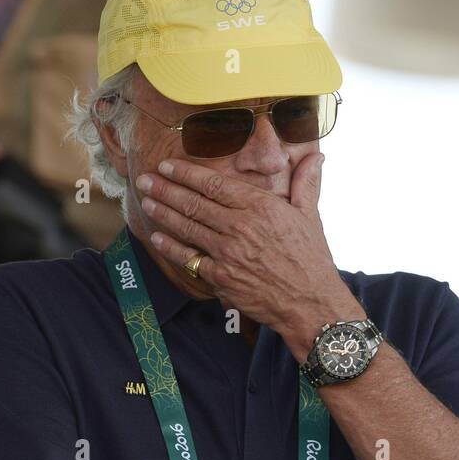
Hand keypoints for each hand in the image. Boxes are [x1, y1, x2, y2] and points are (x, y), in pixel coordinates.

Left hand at [135, 153, 362, 357]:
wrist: (310, 303)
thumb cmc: (311, 258)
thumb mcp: (310, 216)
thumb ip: (305, 184)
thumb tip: (315, 156)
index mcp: (261, 207)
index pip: (214, 184)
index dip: (186, 174)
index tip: (167, 166)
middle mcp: (241, 227)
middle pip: (193, 203)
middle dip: (165, 189)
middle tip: (144, 179)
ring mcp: (228, 253)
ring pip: (187, 227)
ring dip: (162, 213)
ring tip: (146, 201)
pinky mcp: (220, 277)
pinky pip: (189, 258)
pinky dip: (171, 247)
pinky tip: (156, 237)